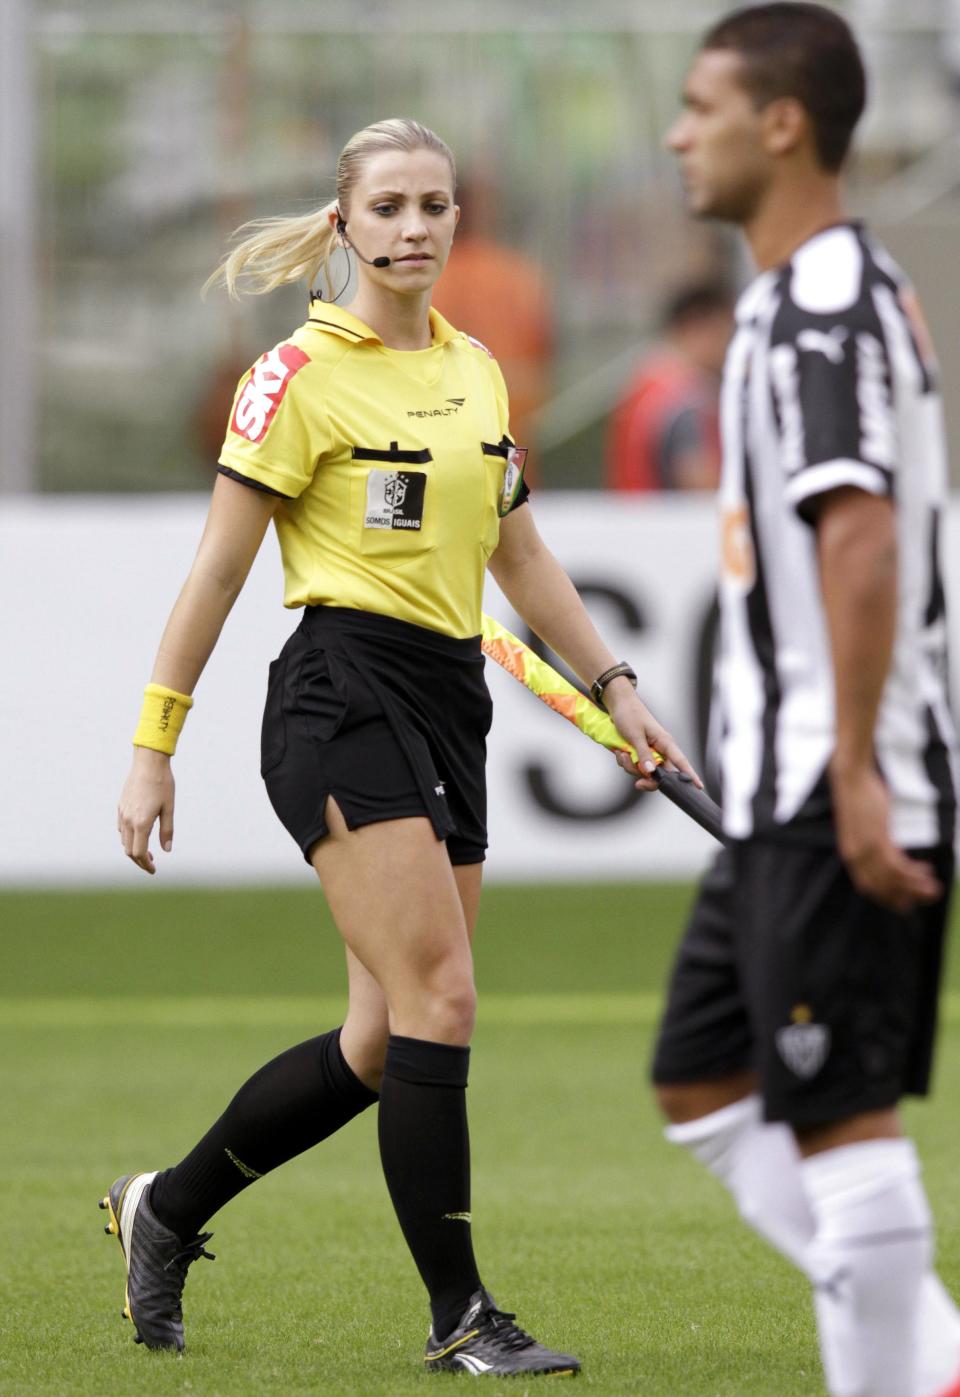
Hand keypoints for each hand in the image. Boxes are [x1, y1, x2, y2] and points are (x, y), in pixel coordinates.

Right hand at [117, 747, 175, 874]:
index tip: (153, 870)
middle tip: (151, 864)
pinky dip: (128, 838)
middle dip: (139, 860)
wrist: (148, 763)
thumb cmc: (163, 784)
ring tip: (148, 852)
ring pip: (124, 840)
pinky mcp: (120, 806)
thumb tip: (167, 850)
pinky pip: (121, 829)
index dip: (145, 864)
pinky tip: (139, 835)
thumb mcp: (169, 808)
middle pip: (129, 850)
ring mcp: (122, 813)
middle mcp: (128, 820)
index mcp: (141, 823)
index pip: (139, 853)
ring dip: (133, 849)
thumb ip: (167, 830)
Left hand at [604, 678, 702, 791]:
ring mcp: (648, 752)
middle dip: (646, 778)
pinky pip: (633, 766)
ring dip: (631, 766)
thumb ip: (643, 754)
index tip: (699, 786)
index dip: (690, 775)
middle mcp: (659, 749)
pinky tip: (620, 751)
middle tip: (638, 784)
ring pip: (644, 772)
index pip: (681, 762)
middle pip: (660, 774)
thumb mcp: (635, 734)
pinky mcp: (637, 753)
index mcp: (665, 742)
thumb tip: (650, 771)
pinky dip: (625, 762)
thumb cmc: (629, 714)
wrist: (617, 704)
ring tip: (622, 752)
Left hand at [831, 762, 941, 911]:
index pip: (867, 887)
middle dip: (906, 897)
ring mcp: (866, 849)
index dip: (888, 897)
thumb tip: (888, 848)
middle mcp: (856, 856)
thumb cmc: (859, 797)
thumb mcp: (863, 826)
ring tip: (934, 887)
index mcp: (850, 854)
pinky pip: (898, 865)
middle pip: (882, 889)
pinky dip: (913, 872)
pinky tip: (927, 870)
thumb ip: (872, 841)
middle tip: (926, 898)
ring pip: (894, 880)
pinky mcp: (878, 840)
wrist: (852, 778)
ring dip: (916, 887)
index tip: (905, 903)